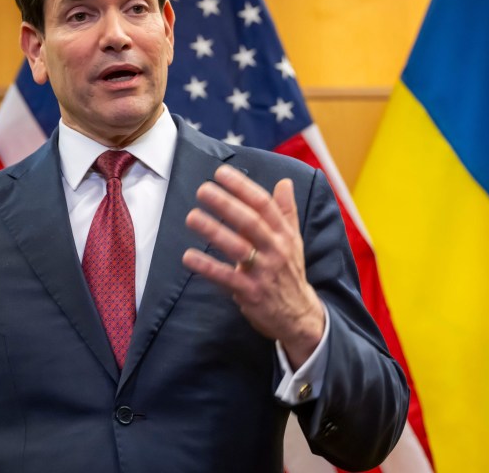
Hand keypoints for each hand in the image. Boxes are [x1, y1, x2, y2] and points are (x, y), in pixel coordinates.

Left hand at [182, 165, 324, 368]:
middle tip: (203, 190)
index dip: (242, 187)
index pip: (264, 204)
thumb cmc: (290, 272)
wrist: (299, 315)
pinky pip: (226, 277)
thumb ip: (287, 211)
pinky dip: (207, 267)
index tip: (221, 173)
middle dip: (226, 204)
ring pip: (238, 247)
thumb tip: (285, 182)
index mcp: (284, 234)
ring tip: (192, 217)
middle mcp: (276, 250)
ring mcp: (263, 272)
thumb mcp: (294, 241)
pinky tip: (188, 256)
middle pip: (251, 222)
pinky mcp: (251, 293)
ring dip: (214, 231)